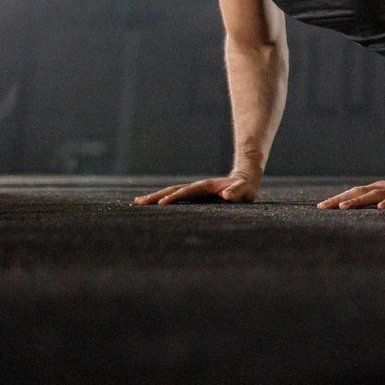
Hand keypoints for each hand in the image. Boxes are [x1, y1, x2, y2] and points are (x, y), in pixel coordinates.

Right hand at [133, 173, 259, 205]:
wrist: (245, 179)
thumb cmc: (245, 188)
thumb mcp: (245, 191)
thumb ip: (238, 192)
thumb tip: (227, 196)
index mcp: (206, 187)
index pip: (186, 193)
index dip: (174, 198)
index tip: (161, 204)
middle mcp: (196, 187)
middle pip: (173, 190)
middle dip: (156, 196)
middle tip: (139, 203)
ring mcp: (194, 191)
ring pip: (171, 193)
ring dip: (155, 197)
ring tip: (138, 202)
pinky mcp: (194, 196)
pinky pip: (175, 197)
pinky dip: (162, 200)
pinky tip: (152, 205)